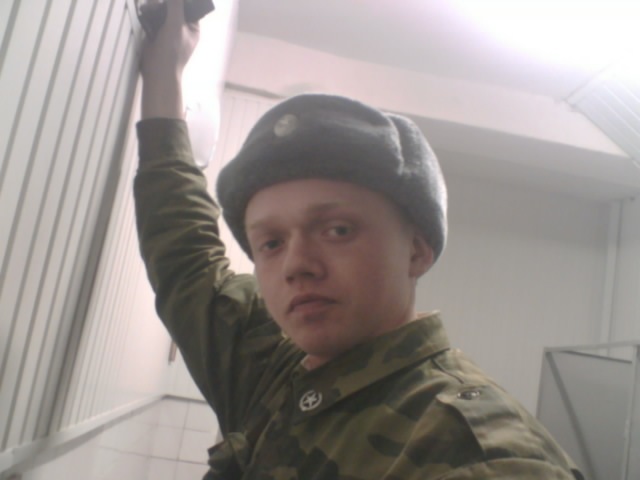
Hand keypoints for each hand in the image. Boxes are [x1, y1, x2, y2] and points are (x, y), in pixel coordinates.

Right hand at [140, 0, 199, 118]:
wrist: (157, 70)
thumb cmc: (172, 50)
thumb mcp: (176, 25)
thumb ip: (176, 6)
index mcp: (193, 28)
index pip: (190, 8)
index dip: (181, 1)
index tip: (170, 0)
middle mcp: (182, 28)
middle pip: (173, 8)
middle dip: (164, 4)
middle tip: (155, 4)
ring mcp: (168, 31)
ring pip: (162, 12)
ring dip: (154, 7)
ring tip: (147, 8)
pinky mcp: (156, 33)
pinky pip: (153, 18)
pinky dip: (148, 14)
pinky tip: (143, 12)